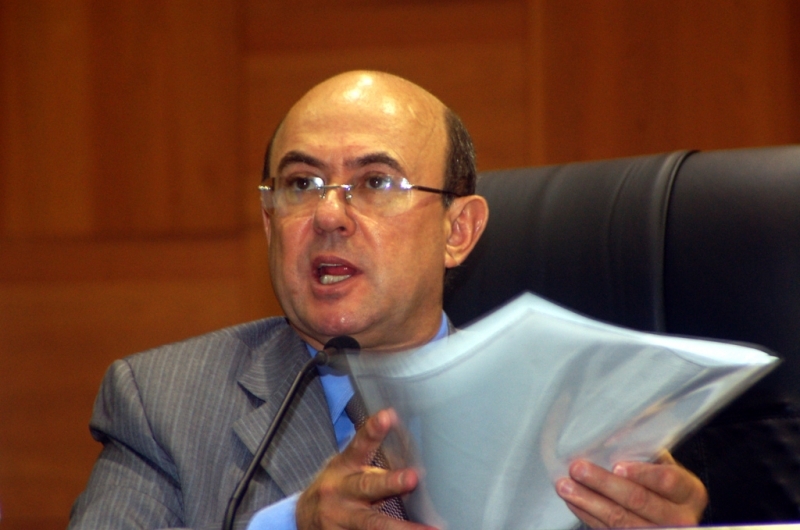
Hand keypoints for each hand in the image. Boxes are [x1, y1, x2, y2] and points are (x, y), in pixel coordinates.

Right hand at [296, 408, 434, 529]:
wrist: (303, 518)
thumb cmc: (335, 488)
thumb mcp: (346, 469)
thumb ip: (373, 467)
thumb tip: (413, 469)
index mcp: (343, 467)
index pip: (359, 446)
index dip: (373, 431)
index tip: (388, 416)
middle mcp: (340, 492)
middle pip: (366, 487)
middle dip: (390, 483)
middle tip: (412, 478)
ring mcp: (339, 518)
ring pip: (371, 524)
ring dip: (400, 528)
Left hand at [555, 451, 707, 527]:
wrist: (668, 514)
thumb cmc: (660, 481)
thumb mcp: (662, 463)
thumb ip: (645, 450)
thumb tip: (614, 434)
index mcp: (690, 492)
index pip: (668, 481)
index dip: (642, 473)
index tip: (616, 464)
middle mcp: (680, 519)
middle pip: (639, 501)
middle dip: (604, 484)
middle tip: (578, 469)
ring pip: (621, 521)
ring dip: (588, 502)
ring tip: (565, 486)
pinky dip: (587, 514)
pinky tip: (573, 501)